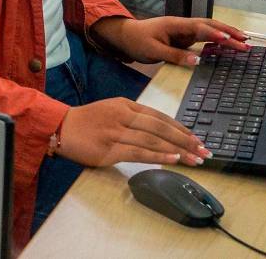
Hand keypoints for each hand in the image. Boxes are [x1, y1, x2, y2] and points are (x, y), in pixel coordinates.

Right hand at [57, 97, 210, 167]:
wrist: (61, 127)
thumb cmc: (88, 121)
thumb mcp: (112, 110)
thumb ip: (134, 118)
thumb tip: (159, 131)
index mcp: (126, 105)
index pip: (159, 116)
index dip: (180, 128)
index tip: (197, 138)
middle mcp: (124, 115)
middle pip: (161, 127)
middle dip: (186, 140)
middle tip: (203, 151)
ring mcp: (117, 131)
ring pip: (154, 140)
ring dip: (178, 150)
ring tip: (195, 159)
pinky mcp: (110, 149)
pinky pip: (139, 153)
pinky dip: (158, 156)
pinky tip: (172, 160)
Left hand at [93, 16, 248, 67]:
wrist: (127, 36)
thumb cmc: (138, 41)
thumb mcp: (153, 51)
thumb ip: (175, 56)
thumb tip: (197, 61)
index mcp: (175, 25)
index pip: (199, 28)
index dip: (215, 34)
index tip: (230, 41)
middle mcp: (183, 25)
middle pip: (209, 26)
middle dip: (228, 33)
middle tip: (246, 42)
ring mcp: (185, 30)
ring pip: (209, 30)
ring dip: (226, 34)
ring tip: (244, 41)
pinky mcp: (185, 37)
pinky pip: (205, 37)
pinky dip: (218, 40)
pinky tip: (229, 46)